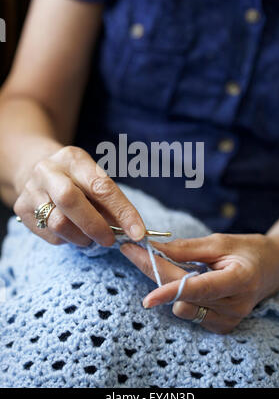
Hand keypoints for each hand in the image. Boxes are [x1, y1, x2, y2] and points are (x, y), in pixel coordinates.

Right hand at [14, 146, 144, 246]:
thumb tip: (132, 230)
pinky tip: (73, 233)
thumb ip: (110, 202)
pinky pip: (50, 234)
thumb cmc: (75, 178)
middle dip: (95, 225)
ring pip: (58, 223)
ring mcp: (31, 189)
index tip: (137, 232)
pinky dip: (68, 239)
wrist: (35, 169)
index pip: (101, 186)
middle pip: (70, 200)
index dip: (122, 211)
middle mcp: (48, 171)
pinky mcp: (22, 209)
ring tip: (92, 238)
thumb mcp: (93, 178)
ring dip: (82, 237)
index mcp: (73, 158)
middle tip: (110, 240)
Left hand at [120, 233, 278, 333]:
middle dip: (155, 273)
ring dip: (170, 285)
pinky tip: (191, 282)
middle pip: (184, 296)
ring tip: (180, 265)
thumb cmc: (246, 250)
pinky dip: (183, 297)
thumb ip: (185, 249)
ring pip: (183, 307)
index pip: (200, 289)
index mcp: (239, 280)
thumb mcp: (218, 242)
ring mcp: (230, 320)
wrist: (271, 268)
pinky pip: (190, 314)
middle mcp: (235, 306)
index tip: (146, 298)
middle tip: (133, 251)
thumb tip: (153, 250)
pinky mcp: (222, 327)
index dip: (171, 292)